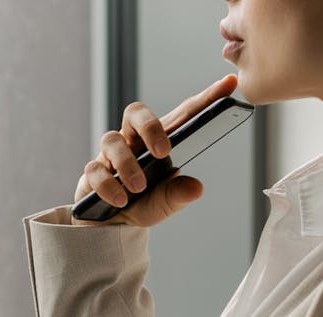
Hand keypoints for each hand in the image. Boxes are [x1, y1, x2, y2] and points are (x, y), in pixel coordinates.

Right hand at [71, 73, 238, 226]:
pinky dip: (109, 186)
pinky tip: (121, 200)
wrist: (111, 225)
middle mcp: (134, 140)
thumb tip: (197, 188)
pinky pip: (96, 171)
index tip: (230, 84)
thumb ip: (179, 195)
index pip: (183, 114)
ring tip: (139, 188)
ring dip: (128, 165)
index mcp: (159, 141)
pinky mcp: (93, 172)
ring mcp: (111, 154)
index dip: (206, 98)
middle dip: (150, 127)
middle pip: (136, 112)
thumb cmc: (142, 204)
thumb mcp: (166, 203)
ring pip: (112, 140)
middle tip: (164, 152)